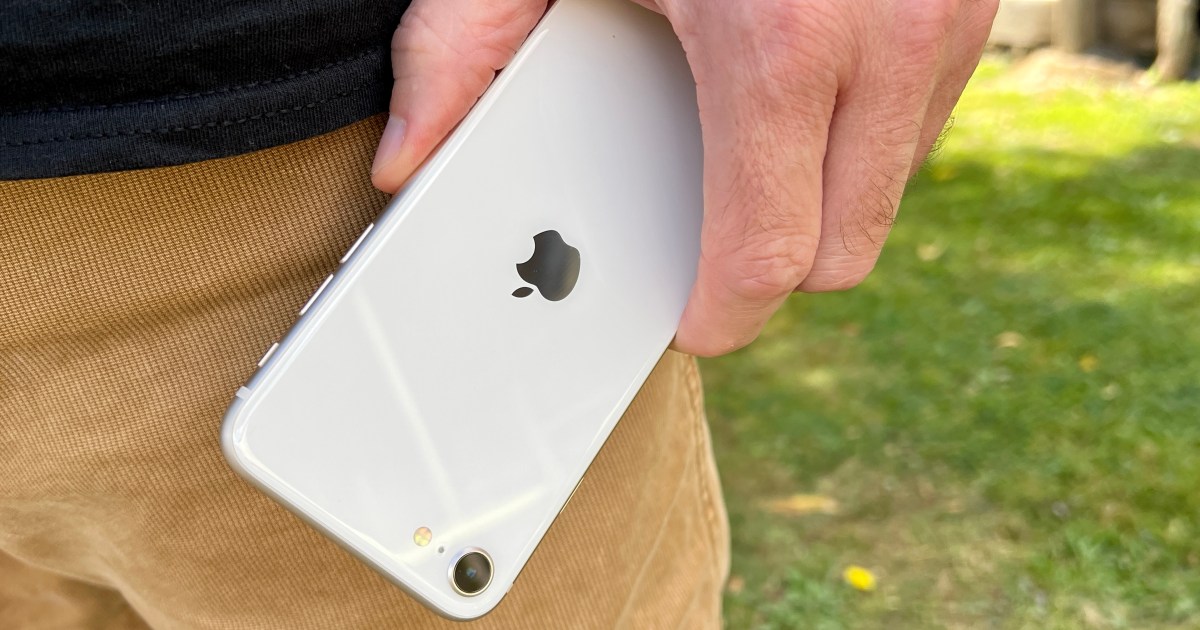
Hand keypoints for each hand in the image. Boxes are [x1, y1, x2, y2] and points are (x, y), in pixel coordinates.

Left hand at [371, 0, 997, 355]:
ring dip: (824, 189)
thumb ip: (465, 45)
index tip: (694, 315)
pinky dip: (862, 126)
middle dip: (776, 259)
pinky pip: (922, 118)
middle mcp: (888, 37)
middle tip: (711, 222)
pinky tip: (801, 70)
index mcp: (779, 41)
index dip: (727, 309)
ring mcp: (946, 16)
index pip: (774, 256)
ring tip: (751, 130)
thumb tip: (409, 157)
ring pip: (891, 186)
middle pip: (846, 248)